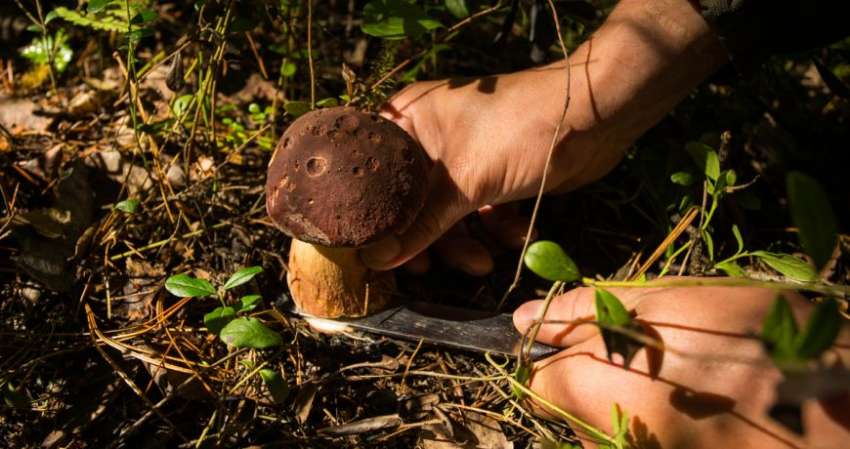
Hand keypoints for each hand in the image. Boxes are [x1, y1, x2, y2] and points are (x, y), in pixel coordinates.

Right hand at [359, 0, 726, 274]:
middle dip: (428, 239)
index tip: (376, 252)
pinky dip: (493, 228)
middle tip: (427, 271)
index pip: (373, 173)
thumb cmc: (522, 130)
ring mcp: (464, 159)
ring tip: (485, 262)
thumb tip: (378, 261)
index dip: (372, 215)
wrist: (597, 116)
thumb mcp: (465, 182)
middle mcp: (431, 139)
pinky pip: (478, 212)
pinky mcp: (493, 176)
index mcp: (411, 121)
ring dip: (465, 243)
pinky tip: (514, 236)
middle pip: (410, 201)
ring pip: (447, 214)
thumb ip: (420, 225)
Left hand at [512, 279, 849, 447]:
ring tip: (691, 383)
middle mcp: (601, 438)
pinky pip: (644, 443)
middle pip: (574, 412)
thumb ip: (580, 311)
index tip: (594, 341)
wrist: (827, 395)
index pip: (537, 382)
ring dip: (636, 406)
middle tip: (656, 358)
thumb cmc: (743, 334)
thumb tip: (523, 318)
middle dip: (600, 382)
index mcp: (588, 387)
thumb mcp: (661, 301)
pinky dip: (665, 428)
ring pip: (610, 431)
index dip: (560, 357)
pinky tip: (705, 409)